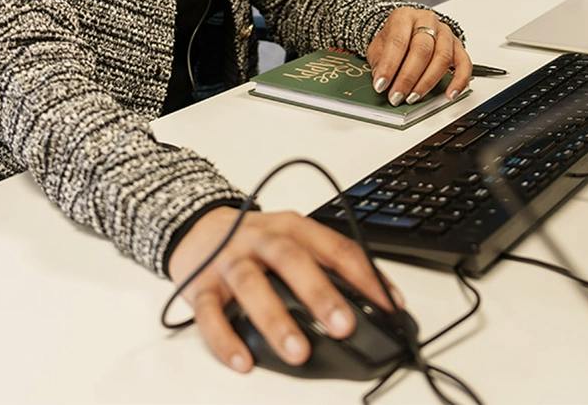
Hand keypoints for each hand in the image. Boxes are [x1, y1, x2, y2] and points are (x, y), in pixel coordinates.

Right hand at [169, 208, 401, 372]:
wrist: (198, 226)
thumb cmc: (255, 241)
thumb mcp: (292, 240)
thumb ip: (324, 266)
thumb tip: (372, 306)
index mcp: (293, 227)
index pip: (336, 247)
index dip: (365, 275)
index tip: (389, 306)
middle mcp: (262, 239)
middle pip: (292, 260)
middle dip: (320, 294)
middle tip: (343, 326)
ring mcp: (229, 260)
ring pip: (251, 285)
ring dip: (276, 320)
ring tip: (298, 352)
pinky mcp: (200, 284)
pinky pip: (209, 313)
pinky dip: (225, 339)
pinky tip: (243, 360)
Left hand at [366, 7, 471, 105]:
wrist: (409, 31)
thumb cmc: (394, 39)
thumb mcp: (379, 47)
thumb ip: (379, 63)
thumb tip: (381, 83)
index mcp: (404, 16)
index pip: (398, 41)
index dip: (389, 65)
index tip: (381, 85)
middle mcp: (427, 21)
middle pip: (422, 50)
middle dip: (407, 77)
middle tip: (397, 95)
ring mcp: (445, 33)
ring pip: (442, 57)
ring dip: (427, 82)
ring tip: (413, 97)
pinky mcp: (458, 46)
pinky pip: (464, 64)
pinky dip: (459, 81)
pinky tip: (449, 94)